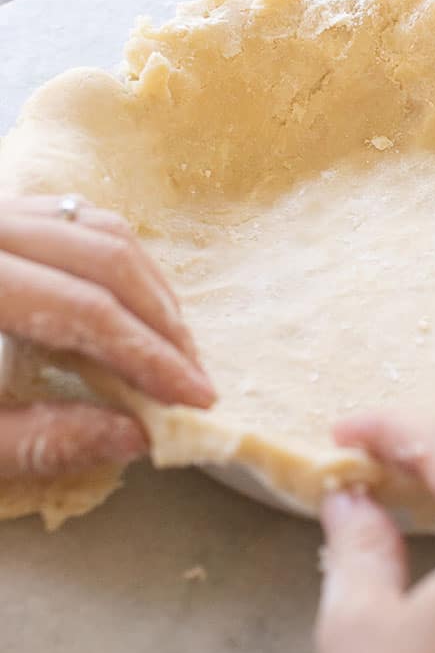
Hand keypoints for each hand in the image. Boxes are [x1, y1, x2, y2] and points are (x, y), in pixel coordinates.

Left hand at [0, 195, 214, 477]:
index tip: (195, 400)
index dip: (149, 358)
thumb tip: (134, 436)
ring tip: (176, 346)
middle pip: (106, 260)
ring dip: (149, 287)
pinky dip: (118, 261)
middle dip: (162, 323)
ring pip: (99, 229)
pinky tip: (134, 306)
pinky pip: (77, 218)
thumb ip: (39, 441)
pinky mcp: (2, 212)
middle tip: (197, 378)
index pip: (87, 311)